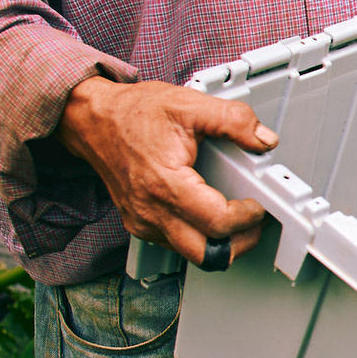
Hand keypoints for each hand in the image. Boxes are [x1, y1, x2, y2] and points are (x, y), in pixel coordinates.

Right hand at [57, 77, 276, 266]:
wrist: (93, 120)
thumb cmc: (132, 113)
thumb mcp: (189, 104)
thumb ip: (233, 120)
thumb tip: (263, 139)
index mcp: (165, 183)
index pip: (217, 222)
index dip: (247, 217)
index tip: (258, 204)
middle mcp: (151, 210)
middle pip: (206, 253)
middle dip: (239, 243)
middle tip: (253, 222)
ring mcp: (143, 221)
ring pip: (191, 253)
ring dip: (220, 243)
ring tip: (236, 219)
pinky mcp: (139, 222)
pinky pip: (174, 243)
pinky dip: (198, 235)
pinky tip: (209, 213)